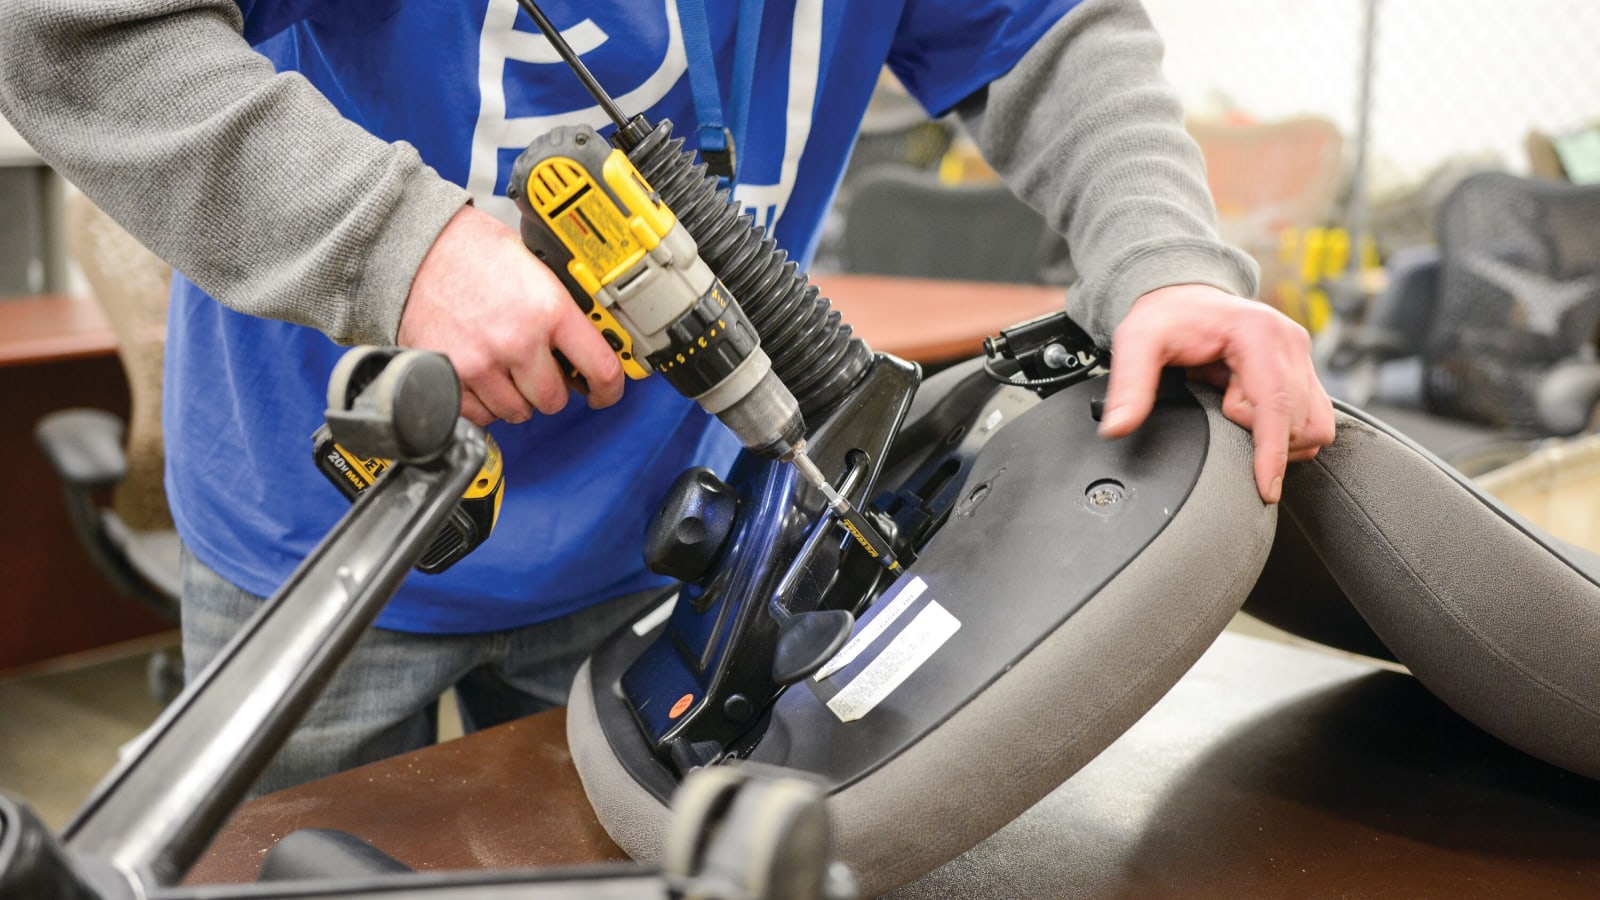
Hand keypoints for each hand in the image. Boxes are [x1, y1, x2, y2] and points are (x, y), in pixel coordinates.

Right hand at [397, 205, 623, 425]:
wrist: (415, 246)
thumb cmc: (471, 250)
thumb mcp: (534, 265)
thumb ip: (561, 307)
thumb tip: (590, 338)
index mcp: (548, 309)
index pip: (600, 368)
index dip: (609, 389)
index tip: (605, 393)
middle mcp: (517, 341)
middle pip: (554, 399)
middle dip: (551, 388)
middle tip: (540, 370)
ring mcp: (482, 364)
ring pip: (518, 411)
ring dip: (517, 397)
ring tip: (505, 367)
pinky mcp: (451, 377)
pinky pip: (482, 415)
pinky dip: (485, 403)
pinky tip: (483, 376)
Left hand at [1097, 284, 1335, 503]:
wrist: (1182, 296)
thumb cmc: (1166, 316)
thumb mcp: (1138, 343)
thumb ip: (1131, 386)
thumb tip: (1118, 428)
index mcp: (1258, 332)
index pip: (1278, 405)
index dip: (1272, 452)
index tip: (1266, 489)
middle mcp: (1290, 342)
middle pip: (1297, 422)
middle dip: (1256, 433)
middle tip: (1220, 408)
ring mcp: (1301, 355)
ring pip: (1314, 426)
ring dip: (1277, 436)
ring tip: (1236, 412)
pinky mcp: (1303, 369)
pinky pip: (1313, 419)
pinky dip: (1287, 432)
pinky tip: (1253, 418)